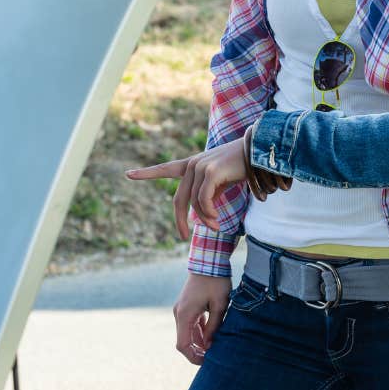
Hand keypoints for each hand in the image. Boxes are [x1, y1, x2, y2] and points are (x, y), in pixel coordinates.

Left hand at [126, 137, 247, 237]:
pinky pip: (203, 200)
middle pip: (179, 198)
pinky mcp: (210, 172)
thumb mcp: (222, 181)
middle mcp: (193, 164)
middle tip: (183, 237)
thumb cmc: (242, 167)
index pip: (166, 168)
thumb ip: (208, 193)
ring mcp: (200, 166)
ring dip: (205, 219)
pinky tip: (216, 220)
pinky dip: (209, 213)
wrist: (259, 152)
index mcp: (193, 165)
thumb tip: (199, 215)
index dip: (147, 173)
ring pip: (195, 203)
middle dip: (179, 220)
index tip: (128, 174)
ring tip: (216, 227)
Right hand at [173, 272, 231, 364]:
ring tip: (214, 348)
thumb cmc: (216, 281)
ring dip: (198, 342)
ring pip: (187, 333)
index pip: (183, 344)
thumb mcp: (219, 305)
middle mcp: (179, 314)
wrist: (208, 261)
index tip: (206, 362)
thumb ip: (214, 326)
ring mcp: (181, 309)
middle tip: (213, 358)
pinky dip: (198, 332)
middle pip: (183, 341)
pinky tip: (211, 335)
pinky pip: (190, 324)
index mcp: (185, 315)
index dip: (193, 356)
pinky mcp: (186, 306)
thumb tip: (209, 345)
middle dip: (196, 351)